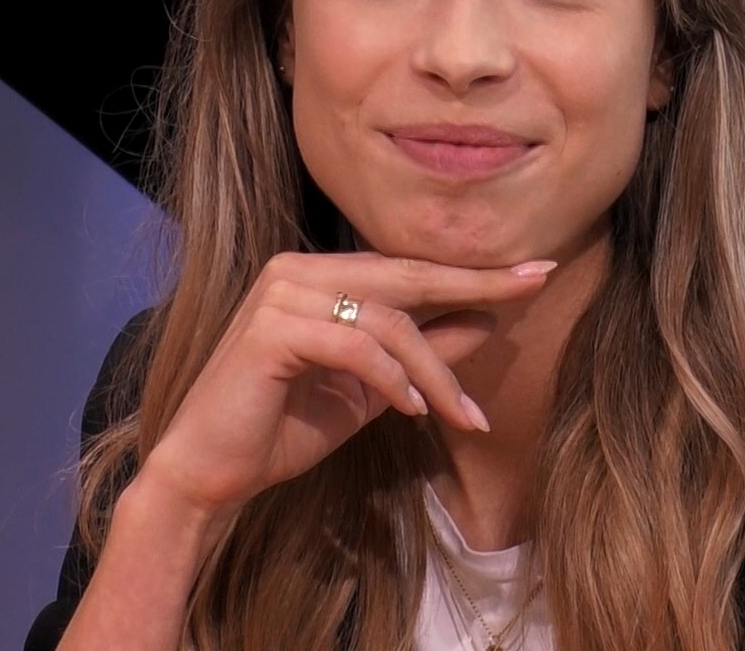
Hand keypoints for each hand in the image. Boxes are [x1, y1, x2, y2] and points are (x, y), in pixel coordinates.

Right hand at [138, 250, 553, 518]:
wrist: (208, 475)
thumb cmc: (284, 428)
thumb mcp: (373, 391)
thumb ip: (423, 354)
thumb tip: (486, 320)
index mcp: (318, 276)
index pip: (408, 270)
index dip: (472, 273)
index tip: (535, 273)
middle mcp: (297, 271)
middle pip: (407, 278)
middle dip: (476, 286)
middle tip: (536, 286)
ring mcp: (280, 295)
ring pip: (388, 321)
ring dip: (435, 372)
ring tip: (462, 415)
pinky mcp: (270, 330)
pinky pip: (356, 346)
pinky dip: (392, 378)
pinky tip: (411, 410)